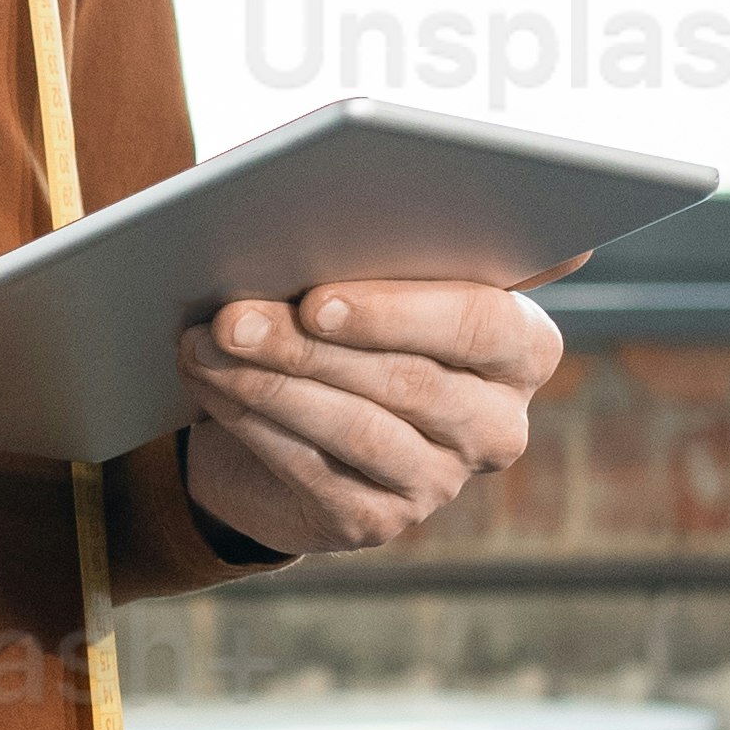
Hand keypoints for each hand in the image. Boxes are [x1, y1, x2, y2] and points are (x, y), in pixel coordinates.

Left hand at [178, 272, 564, 561]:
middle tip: (234, 317)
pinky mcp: (377, 520)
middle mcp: (497, 422)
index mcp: (522, 345)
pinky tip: (212, 387)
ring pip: (356, 427)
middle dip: (308, 345)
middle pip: (409, 380)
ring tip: (207, 345)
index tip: (319, 298)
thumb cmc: (342, 321)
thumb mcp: (368, 278)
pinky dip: (254, 424)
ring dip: (271, 383)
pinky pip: (313, 471)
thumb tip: (308, 209)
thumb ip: (376, 246)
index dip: (399, 312)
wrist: (292, 424)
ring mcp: (441, 480)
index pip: (483, 324)